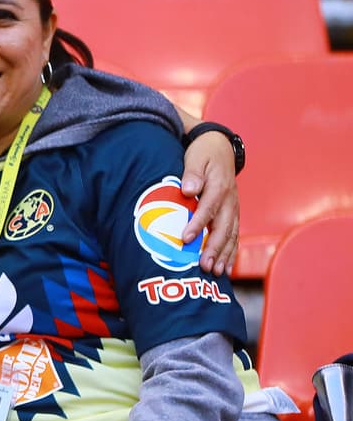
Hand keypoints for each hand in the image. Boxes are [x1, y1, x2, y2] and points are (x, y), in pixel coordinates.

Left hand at [179, 130, 238, 274]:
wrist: (221, 148)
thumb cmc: (204, 154)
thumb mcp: (196, 158)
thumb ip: (192, 174)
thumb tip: (188, 189)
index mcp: (219, 186)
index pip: (208, 208)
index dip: (197, 224)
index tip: (185, 239)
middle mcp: (230, 201)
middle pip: (223, 227)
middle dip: (214, 248)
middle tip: (204, 266)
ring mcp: (234, 209)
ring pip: (231, 235)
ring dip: (224, 255)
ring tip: (215, 272)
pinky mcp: (233, 215)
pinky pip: (234, 236)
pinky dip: (231, 252)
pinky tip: (225, 268)